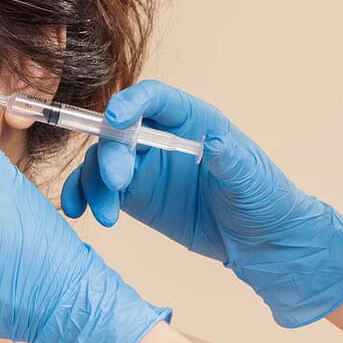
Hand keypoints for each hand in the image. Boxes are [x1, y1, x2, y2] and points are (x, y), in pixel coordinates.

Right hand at [61, 79, 342, 327]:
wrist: (262, 242)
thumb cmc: (265, 200)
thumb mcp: (253, 179)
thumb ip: (232, 161)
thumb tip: (216, 144)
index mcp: (191, 120)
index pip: (153, 99)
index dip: (132, 104)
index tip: (116, 119)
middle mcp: (159, 136)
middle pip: (120, 131)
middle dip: (111, 153)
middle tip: (117, 181)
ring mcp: (142, 165)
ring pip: (101, 160)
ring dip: (94, 182)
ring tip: (106, 215)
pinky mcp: (132, 194)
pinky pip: (97, 187)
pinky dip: (81, 194)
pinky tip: (77, 209)